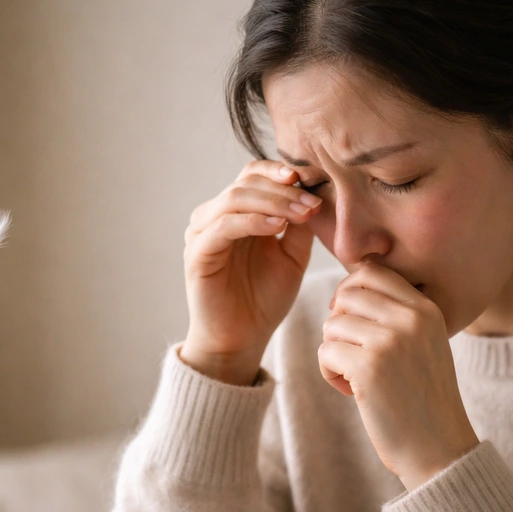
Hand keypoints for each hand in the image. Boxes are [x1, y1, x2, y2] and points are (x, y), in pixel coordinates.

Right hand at [181, 160, 322, 382]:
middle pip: (245, 182)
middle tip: (312, 203)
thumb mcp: (292, 257)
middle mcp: (215, 217)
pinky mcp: (198, 254)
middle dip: (283, 189)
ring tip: (301, 213)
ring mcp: (203, 233)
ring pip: (234, 198)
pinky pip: (223, 226)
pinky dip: (252, 221)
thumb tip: (315, 192)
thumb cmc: (264, 300)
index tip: (312, 179)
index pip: (253, 175)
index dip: (280, 171)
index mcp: (237, 213)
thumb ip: (299, 225)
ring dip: (272, 202)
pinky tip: (277, 227)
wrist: (242, 340)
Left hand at [319, 261, 479, 490]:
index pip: (372, 271)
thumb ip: (396, 315)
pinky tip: (352, 392)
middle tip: (352, 354)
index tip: (351, 322)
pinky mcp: (369, 367)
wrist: (440, 450)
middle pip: (347, 295)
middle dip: (339, 323)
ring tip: (356, 378)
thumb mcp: (423, 345)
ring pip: (332, 325)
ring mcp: (390, 341)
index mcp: (426, 309)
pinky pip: (325, 352)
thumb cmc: (423, 399)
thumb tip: (345, 290)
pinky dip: (329, 373)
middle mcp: (411, 318)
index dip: (350, 292)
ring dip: (334, 352)